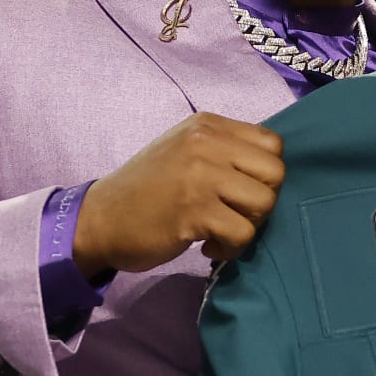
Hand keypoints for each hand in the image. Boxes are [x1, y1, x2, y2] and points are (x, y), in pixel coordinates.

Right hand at [74, 112, 285, 274]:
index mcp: (207, 126)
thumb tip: (269, 169)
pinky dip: (230, 249)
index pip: (272, 144)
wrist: (100, 219)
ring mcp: (200, 176)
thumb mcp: (184, 150)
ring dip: (248, 227)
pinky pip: (242, 234)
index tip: (241, 191)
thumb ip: (223, 149)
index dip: (265, 174)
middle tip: (235, 214)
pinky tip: (208, 246)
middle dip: (263, 202)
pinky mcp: (193, 212)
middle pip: (276, 173)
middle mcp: (206, 143)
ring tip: (221, 232)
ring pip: (264, 203)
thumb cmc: (147, 189)